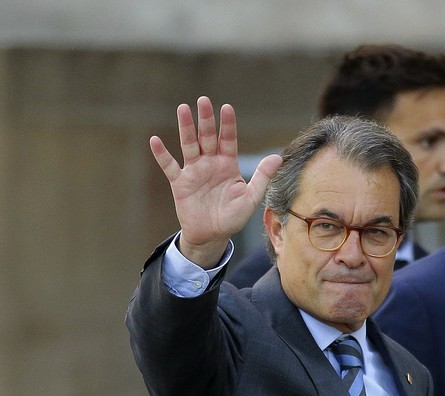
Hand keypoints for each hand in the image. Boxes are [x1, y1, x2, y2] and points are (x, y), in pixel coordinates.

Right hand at [149, 96, 282, 267]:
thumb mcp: (251, 198)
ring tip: (183, 108)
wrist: (212, 236)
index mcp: (228, 165)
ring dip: (186, 128)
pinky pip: (170, 166)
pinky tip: (155, 140)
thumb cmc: (233, 217)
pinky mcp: (180, 183)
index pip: (228, 140)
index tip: (227, 107)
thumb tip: (277, 157)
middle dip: (206, 119)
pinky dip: (162, 154)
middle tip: (203, 100)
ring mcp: (194, 171)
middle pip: (208, 137)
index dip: (227, 125)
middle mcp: (210, 163)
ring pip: (189, 145)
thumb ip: (262, 177)